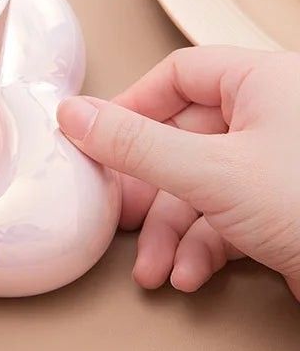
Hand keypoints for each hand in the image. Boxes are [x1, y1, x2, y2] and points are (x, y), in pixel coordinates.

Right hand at [57, 46, 299, 299]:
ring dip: (171, 232)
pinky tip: (190, 275)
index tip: (97, 138)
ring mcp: (279, 165)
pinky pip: (228, 215)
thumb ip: (135, 144)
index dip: (132, 106)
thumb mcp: (212, 173)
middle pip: (183, 139)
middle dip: (150, 192)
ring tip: (154, 267)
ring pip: (202, 185)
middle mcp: (272, 116)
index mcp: (264, 81)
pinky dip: (203, 247)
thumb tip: (72, 115)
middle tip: (120, 215)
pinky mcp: (285, 208)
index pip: (178, 75)